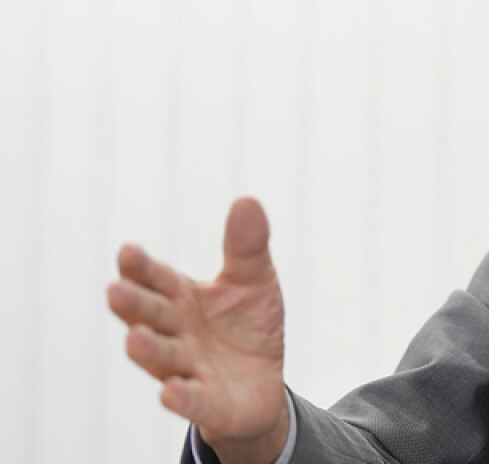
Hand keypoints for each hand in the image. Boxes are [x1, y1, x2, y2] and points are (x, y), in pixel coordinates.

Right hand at [107, 198, 288, 463]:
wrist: (260, 384)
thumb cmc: (247, 326)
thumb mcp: (253, 280)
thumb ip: (247, 246)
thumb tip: (247, 200)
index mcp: (181, 298)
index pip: (156, 279)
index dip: (141, 267)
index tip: (128, 251)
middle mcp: (176, 332)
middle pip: (150, 315)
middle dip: (134, 304)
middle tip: (115, 291)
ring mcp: (187, 368)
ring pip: (162, 357)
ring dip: (147, 349)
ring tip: (133, 338)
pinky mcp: (206, 402)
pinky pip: (192, 400)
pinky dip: (181, 396)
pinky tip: (170, 390)